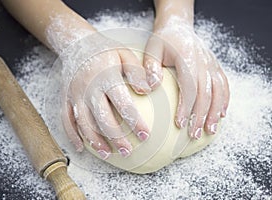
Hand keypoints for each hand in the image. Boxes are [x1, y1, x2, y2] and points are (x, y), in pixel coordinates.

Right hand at [61, 35, 150, 158]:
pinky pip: (65, 120)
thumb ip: (136, 71)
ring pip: (83, 123)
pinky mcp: (65, 98)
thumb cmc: (105, 50)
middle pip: (102, 118)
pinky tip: (81, 148)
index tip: (145, 135)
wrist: (76, 43)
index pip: (122, 103)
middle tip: (128, 151)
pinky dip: (72, 135)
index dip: (134, 121)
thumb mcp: (124, 54)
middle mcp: (88, 88)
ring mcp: (74, 94)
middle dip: (116, 138)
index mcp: (106, 76)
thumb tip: (148, 89)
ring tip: (108, 154)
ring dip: (95, 141)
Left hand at [143, 16, 229, 138]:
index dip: (186, 106)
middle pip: (206, 93)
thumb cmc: (163, 41)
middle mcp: (204, 62)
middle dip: (201, 116)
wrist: (178, 27)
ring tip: (210, 130)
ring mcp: (212, 64)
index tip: (180, 124)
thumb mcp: (152, 49)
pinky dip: (225, 100)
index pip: (190, 86)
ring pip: (219, 91)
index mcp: (188, 58)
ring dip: (215, 112)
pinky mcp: (215, 67)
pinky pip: (224, 85)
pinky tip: (221, 114)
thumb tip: (150, 89)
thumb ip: (150, 68)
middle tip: (194, 134)